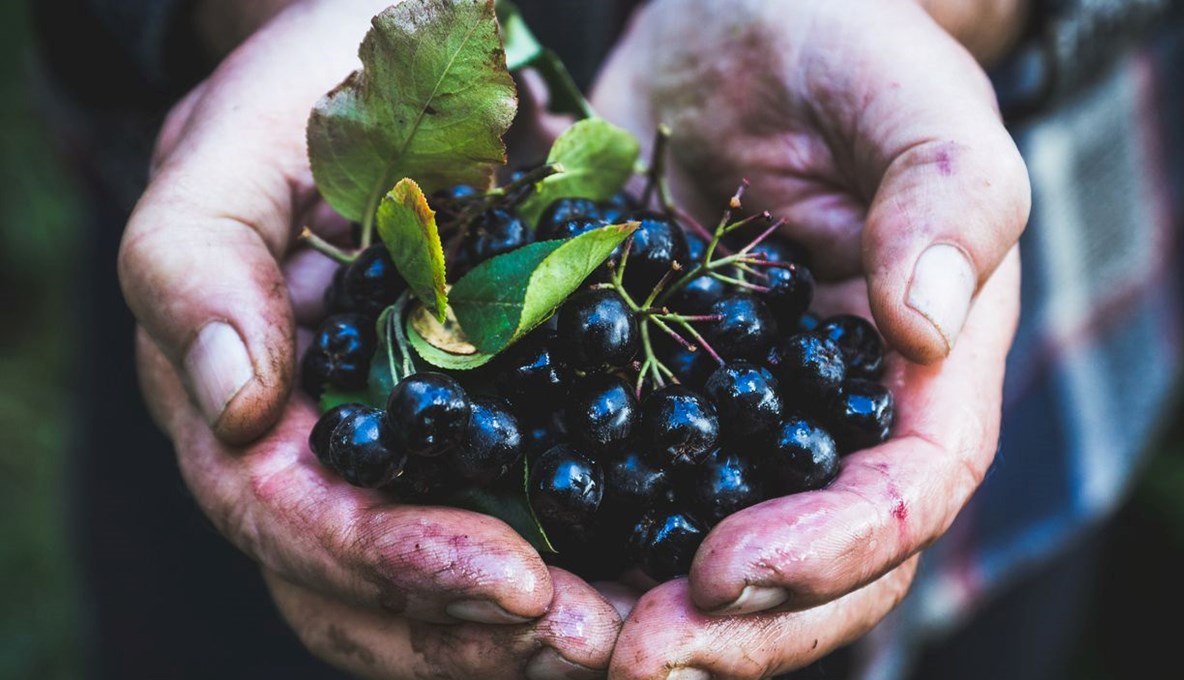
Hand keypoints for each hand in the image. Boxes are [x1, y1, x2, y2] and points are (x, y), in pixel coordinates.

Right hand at [120, 2, 618, 676]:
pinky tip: (648, 580)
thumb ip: (196, 257)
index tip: (510, 581)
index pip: (294, 521)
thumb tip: (232, 402)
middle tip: (592, 639)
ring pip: (442, 592)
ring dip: (530, 631)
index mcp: (247, 407)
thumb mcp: (239, 143)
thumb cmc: (317, 92)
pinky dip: (580, 569)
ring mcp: (408, 457)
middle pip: (368, 593)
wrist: (420, 71)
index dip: (392, 566)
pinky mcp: (494, 436)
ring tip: (628, 633)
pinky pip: (525, 528)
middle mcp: (322, 455)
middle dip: (475, 632)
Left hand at [590, 0, 1029, 675]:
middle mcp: (828, 418)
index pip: (905, 497)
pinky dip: (578, 540)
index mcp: (920, 373)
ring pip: (712, 555)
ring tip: (565, 642)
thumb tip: (927, 325)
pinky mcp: (649, 394)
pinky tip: (510, 560)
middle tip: (631, 657)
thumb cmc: (845, 48)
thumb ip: (944, 201)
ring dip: (645, 615)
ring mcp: (736, 418)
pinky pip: (624, 488)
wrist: (736, 25)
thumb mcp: (912, 100)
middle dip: (733, 627)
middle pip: (813, 568)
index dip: (828, 552)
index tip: (726, 567)